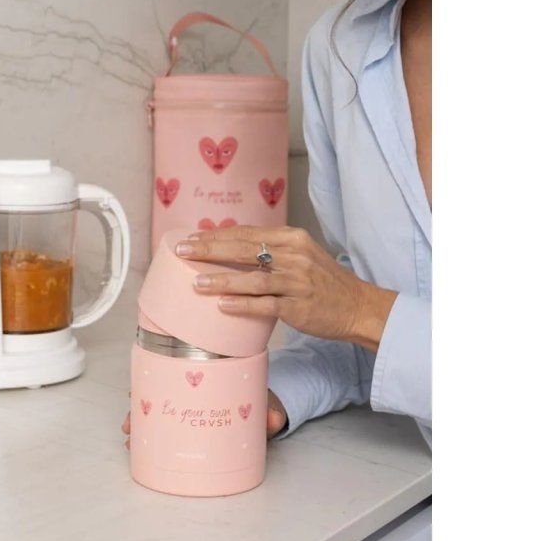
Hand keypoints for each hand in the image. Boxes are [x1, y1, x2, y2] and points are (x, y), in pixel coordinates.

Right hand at [122, 388, 286, 448]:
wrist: (265, 406)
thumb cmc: (259, 400)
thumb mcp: (265, 405)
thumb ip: (271, 414)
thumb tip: (273, 421)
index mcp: (205, 380)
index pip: (173, 376)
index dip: (151, 385)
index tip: (135, 395)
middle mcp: (192, 392)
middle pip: (158, 396)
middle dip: (139, 411)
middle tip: (128, 426)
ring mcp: (191, 409)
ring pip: (160, 414)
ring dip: (144, 426)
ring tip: (131, 441)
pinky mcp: (193, 425)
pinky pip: (171, 428)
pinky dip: (155, 437)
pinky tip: (143, 448)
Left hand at [176, 225, 396, 350]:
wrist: (358, 306)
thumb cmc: (323, 282)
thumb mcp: (300, 255)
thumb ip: (270, 249)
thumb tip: (228, 247)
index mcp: (291, 238)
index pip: (246, 233)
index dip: (216, 235)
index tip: (191, 238)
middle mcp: (294, 255)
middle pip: (244, 249)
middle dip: (209, 249)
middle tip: (182, 251)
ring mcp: (297, 281)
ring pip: (252, 278)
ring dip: (222, 279)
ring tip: (196, 282)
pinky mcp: (298, 307)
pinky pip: (266, 304)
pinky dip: (243, 304)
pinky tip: (222, 305)